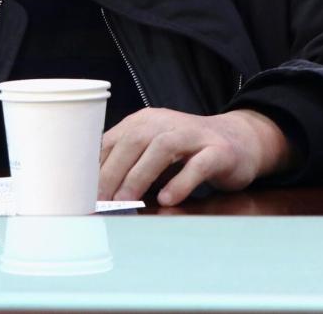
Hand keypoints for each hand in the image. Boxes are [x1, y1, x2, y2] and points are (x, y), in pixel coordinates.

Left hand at [98, 107, 292, 206]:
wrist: (239, 140)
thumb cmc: (189, 151)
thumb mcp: (154, 151)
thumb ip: (130, 163)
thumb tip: (96, 190)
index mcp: (146, 121)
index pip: (115, 139)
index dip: (97, 164)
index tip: (82, 190)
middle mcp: (167, 122)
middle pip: (134, 141)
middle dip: (113, 171)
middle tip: (101, 199)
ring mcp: (194, 135)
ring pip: (162, 148)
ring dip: (140, 175)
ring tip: (126, 201)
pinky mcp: (218, 151)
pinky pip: (198, 165)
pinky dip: (180, 182)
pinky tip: (167, 199)